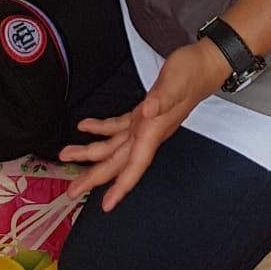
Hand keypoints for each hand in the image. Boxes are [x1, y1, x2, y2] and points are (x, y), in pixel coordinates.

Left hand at [60, 38, 227, 210]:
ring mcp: (145, 125)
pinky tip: (86, 126)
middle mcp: (148, 133)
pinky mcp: (143, 113)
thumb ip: (162, 98)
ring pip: (113, 146)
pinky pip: (118, 127)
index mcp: (154, 130)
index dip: (121, 186)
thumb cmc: (191, 74)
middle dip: (94, 177)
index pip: (135, 165)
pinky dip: (100, 128)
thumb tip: (147, 111)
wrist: (203, 65)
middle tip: (72, 190)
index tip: (106, 204)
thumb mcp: (175, 83)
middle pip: (117, 162)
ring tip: (67, 154)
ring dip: (90, 152)